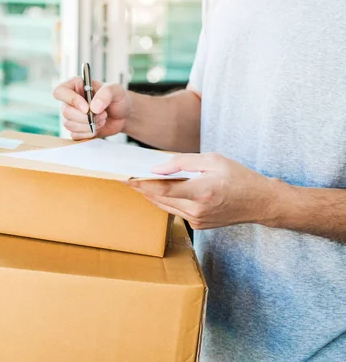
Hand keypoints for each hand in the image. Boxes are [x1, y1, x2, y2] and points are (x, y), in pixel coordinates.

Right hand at [53, 77, 131, 139]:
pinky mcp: (76, 128)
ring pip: (69, 124)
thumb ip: (106, 94)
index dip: (71, 100)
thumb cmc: (118, 98)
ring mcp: (72, 115)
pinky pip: (75, 134)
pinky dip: (88, 133)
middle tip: (102, 115)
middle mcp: (71, 100)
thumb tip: (93, 107)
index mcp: (76, 86)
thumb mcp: (116, 90)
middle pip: (65, 111)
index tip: (87, 108)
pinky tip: (97, 127)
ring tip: (102, 119)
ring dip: (88, 125)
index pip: (60, 91)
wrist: (123, 115)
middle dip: (85, 117)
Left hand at [126, 153, 281, 229]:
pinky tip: (158, 192)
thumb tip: (156, 168)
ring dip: (151, 195)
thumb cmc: (238, 177)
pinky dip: (165, 201)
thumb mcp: (212, 160)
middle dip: (142, 188)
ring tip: (137, 183)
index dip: (142, 183)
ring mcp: (198, 220)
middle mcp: (198, 209)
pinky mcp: (198, 226)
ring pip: (165, 206)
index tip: (126, 178)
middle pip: (160, 199)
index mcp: (202, 191)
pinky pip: (175, 211)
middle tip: (126, 177)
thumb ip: (182, 162)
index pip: (163, 189)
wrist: (260, 202)